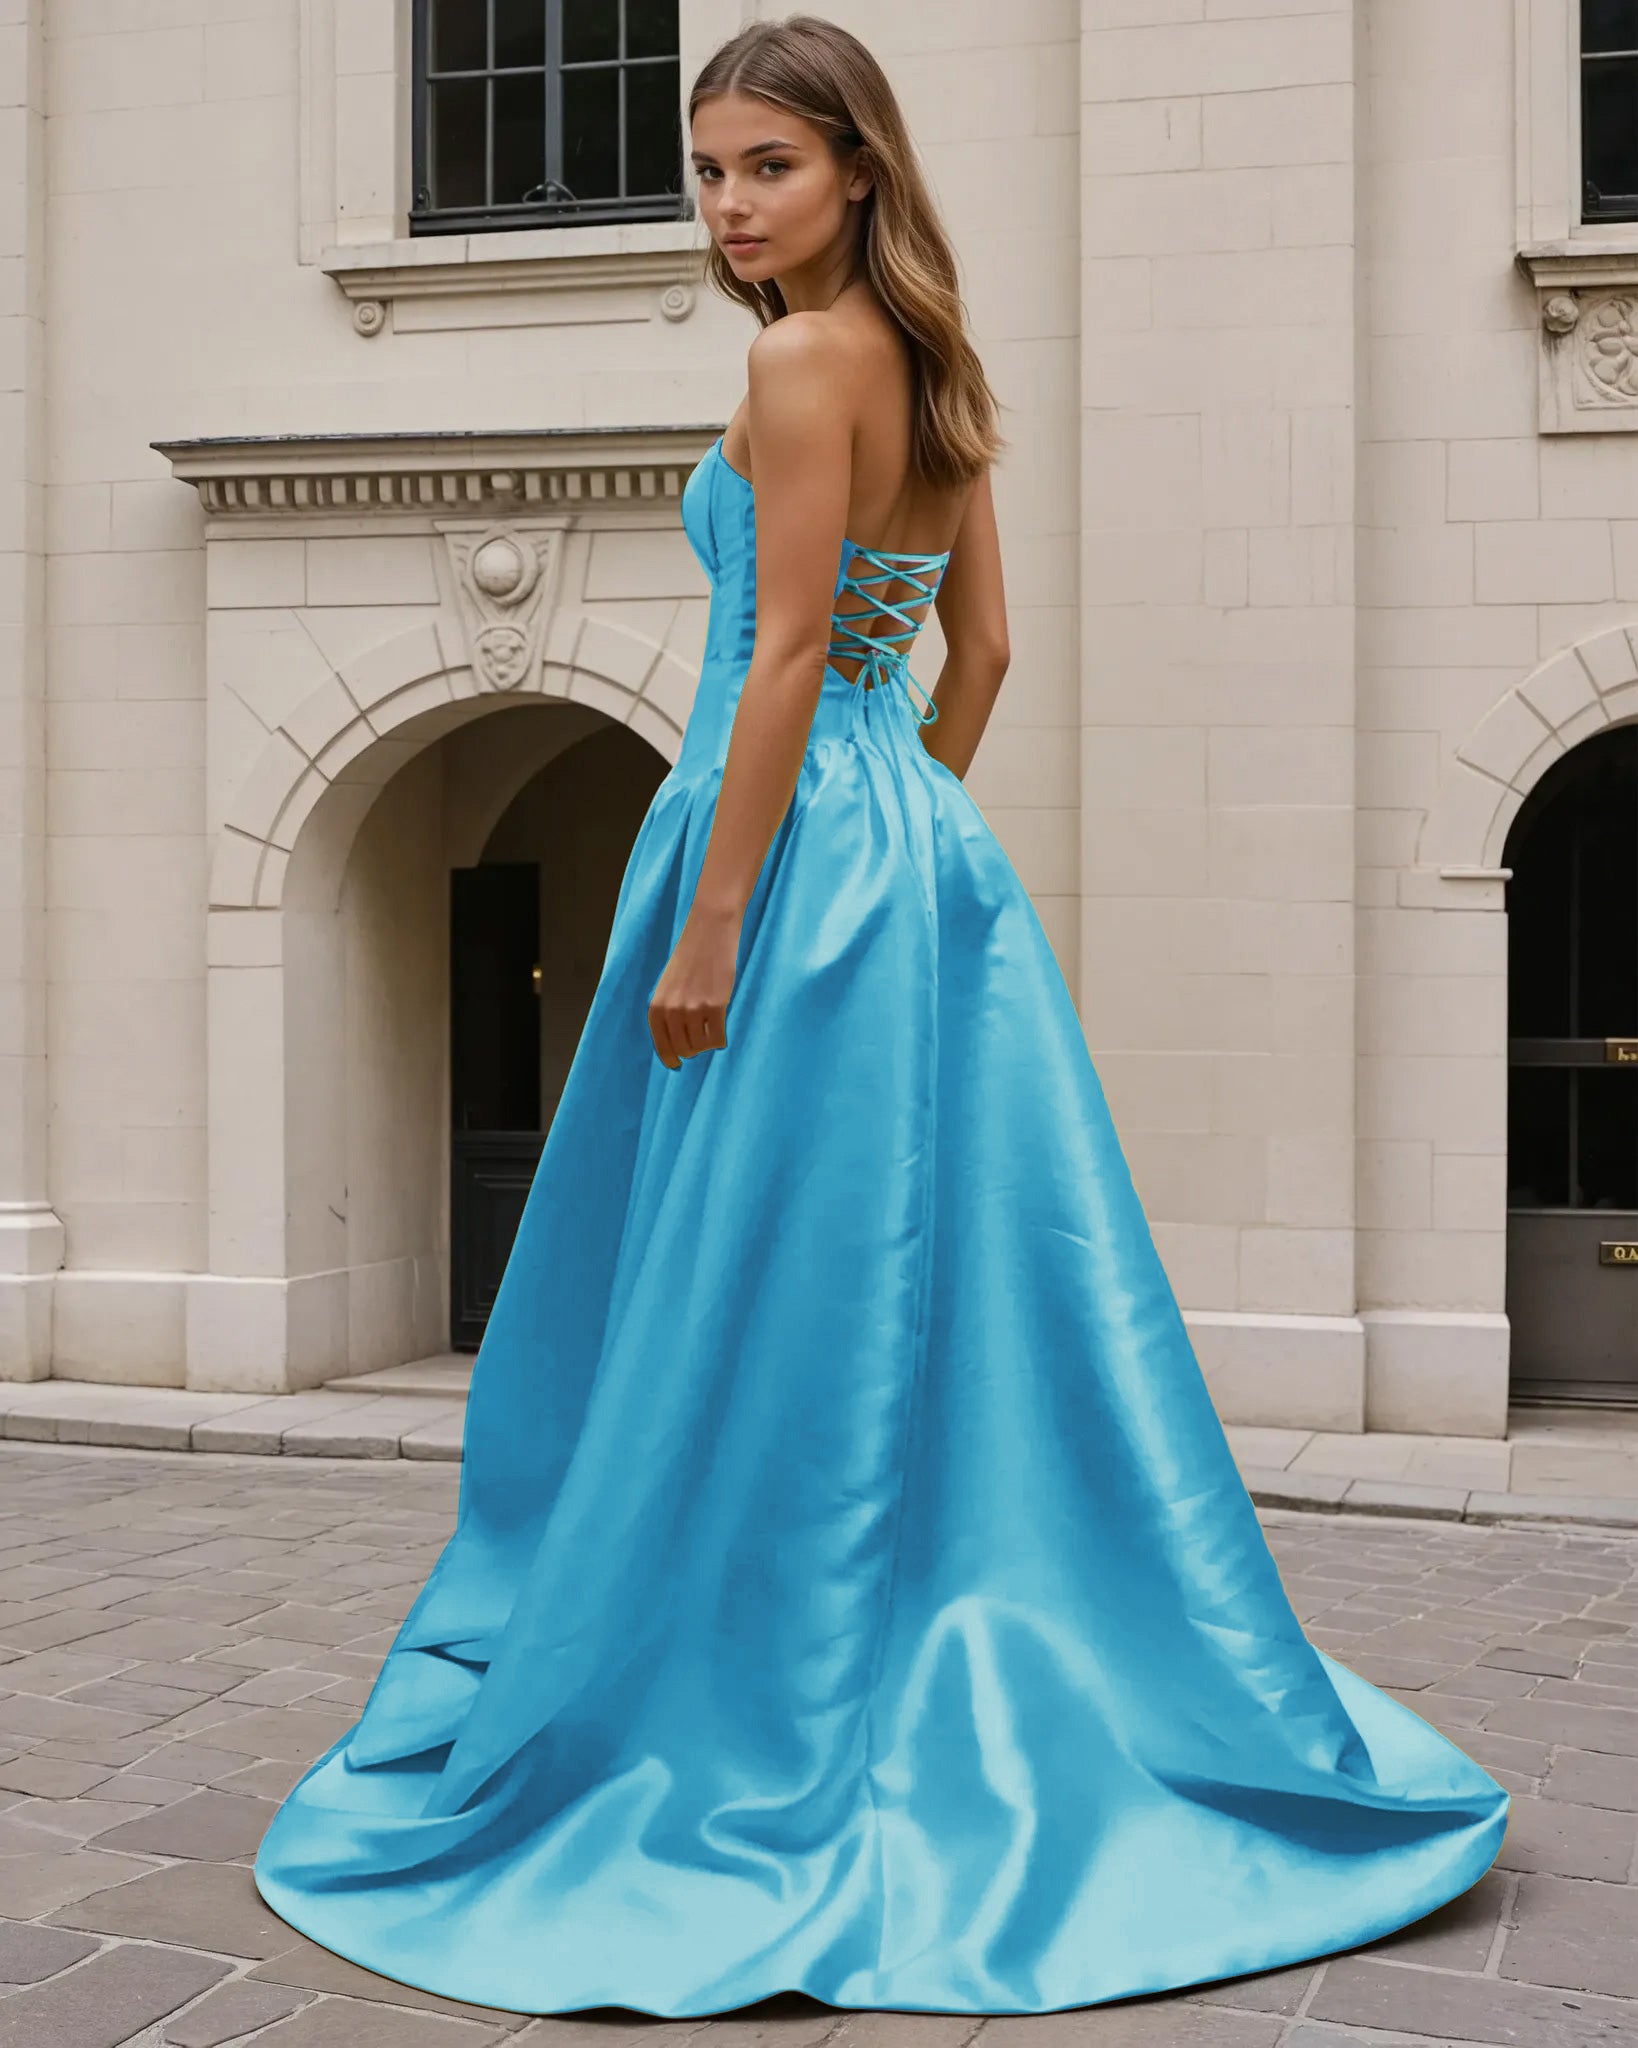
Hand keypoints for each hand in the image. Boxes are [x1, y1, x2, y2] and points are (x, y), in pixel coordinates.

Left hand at [648, 904, 741, 1068]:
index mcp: (657, 1006)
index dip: (670, 1058)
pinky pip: (718, 1038)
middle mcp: (671, 1011)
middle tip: (702, 1040)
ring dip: (708, 1043)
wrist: (709, 931)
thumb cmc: (691, 958)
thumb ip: (669, 1012)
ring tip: (713, 1030)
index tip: (677, 1065)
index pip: (662, 1045)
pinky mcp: (715, 1006)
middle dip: (694, 1049)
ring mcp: (693, 1010)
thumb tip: (680, 1044)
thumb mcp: (669, 986)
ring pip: (701, 1046)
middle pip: (684, 1049)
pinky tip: (722, 1032)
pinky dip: (721, 1040)